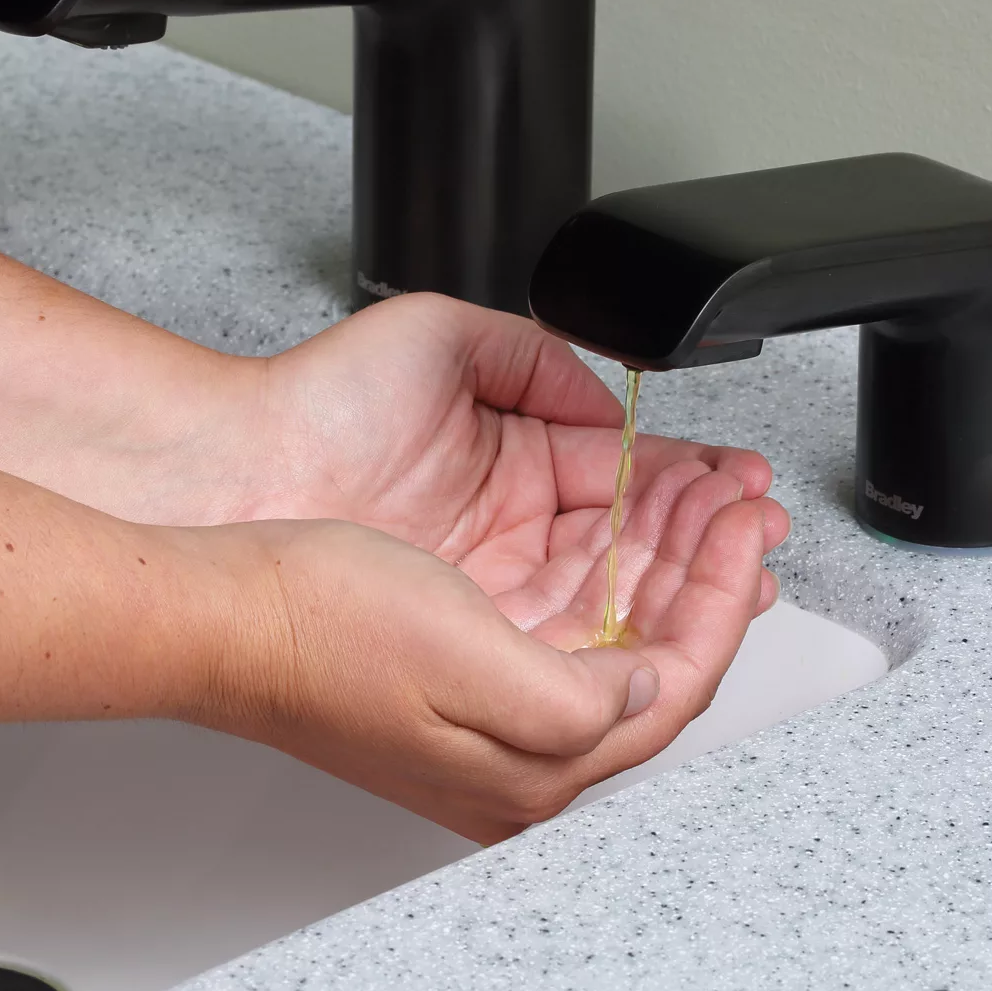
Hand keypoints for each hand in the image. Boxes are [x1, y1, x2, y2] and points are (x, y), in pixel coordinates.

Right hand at [201, 470, 776, 843]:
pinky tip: (615, 529)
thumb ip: (578, 695)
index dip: (722, 595)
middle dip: (706, 573)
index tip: (746, 524)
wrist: (224, 615)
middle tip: (739, 503)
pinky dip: (606, 570)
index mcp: (530, 765)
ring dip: (660, 562)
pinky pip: (567, 627)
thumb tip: (645, 688)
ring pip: (613, 639)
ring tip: (695, 497)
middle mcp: (515, 757)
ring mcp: (485, 721)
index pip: (672, 684)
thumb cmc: (320, 631)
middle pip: (652, 665)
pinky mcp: (459, 681)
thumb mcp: (466, 657)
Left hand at [243, 292, 783, 614]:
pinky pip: (571, 648)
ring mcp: (488, 596)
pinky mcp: (469, 643)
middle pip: (634, 551)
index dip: (689, 485)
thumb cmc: (312, 406)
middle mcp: (506, 540)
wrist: (233, 475)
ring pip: (615, 603)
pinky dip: (636, 628)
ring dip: (689, 582)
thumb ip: (540, 360)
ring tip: (744, 556)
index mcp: (508, 470)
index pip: (622, 487)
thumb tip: (613, 407)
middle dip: (708, 537)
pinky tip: (683, 604)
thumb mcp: (443, 343)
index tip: (739, 483)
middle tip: (758, 525)